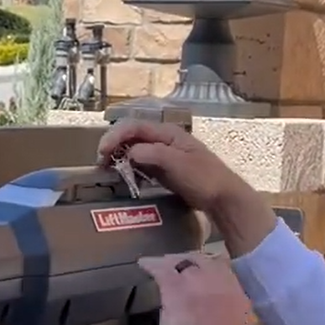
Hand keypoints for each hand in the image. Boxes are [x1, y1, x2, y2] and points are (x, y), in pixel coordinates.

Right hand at [100, 119, 278, 256]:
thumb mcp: (178, 165)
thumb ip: (153, 155)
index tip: (102, 152)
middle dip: (113, 144)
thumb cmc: (204, 179)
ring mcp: (165, 155)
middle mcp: (165, 140)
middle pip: (132, 135)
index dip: (115, 136)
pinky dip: (128, 166)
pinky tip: (122, 175)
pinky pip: (141, 163)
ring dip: (118, 156)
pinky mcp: (165, 169)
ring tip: (106, 168)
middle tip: (100, 162)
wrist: (224, 198)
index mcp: (169, 133)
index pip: (135, 127)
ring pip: (135, 149)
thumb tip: (130, 152)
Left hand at [139, 252, 252, 324]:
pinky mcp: (177, 293)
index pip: (225, 272)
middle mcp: (224, 287)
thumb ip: (229, 318)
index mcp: (241, 300)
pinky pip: (163, 271)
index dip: (210, 270)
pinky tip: (143, 265)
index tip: (199, 272)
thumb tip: (219, 314)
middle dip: (192, 262)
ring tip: (162, 264)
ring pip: (185, 263)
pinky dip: (152, 266)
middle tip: (178, 265)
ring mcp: (200, 287)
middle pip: (206, 262)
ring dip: (173, 263)